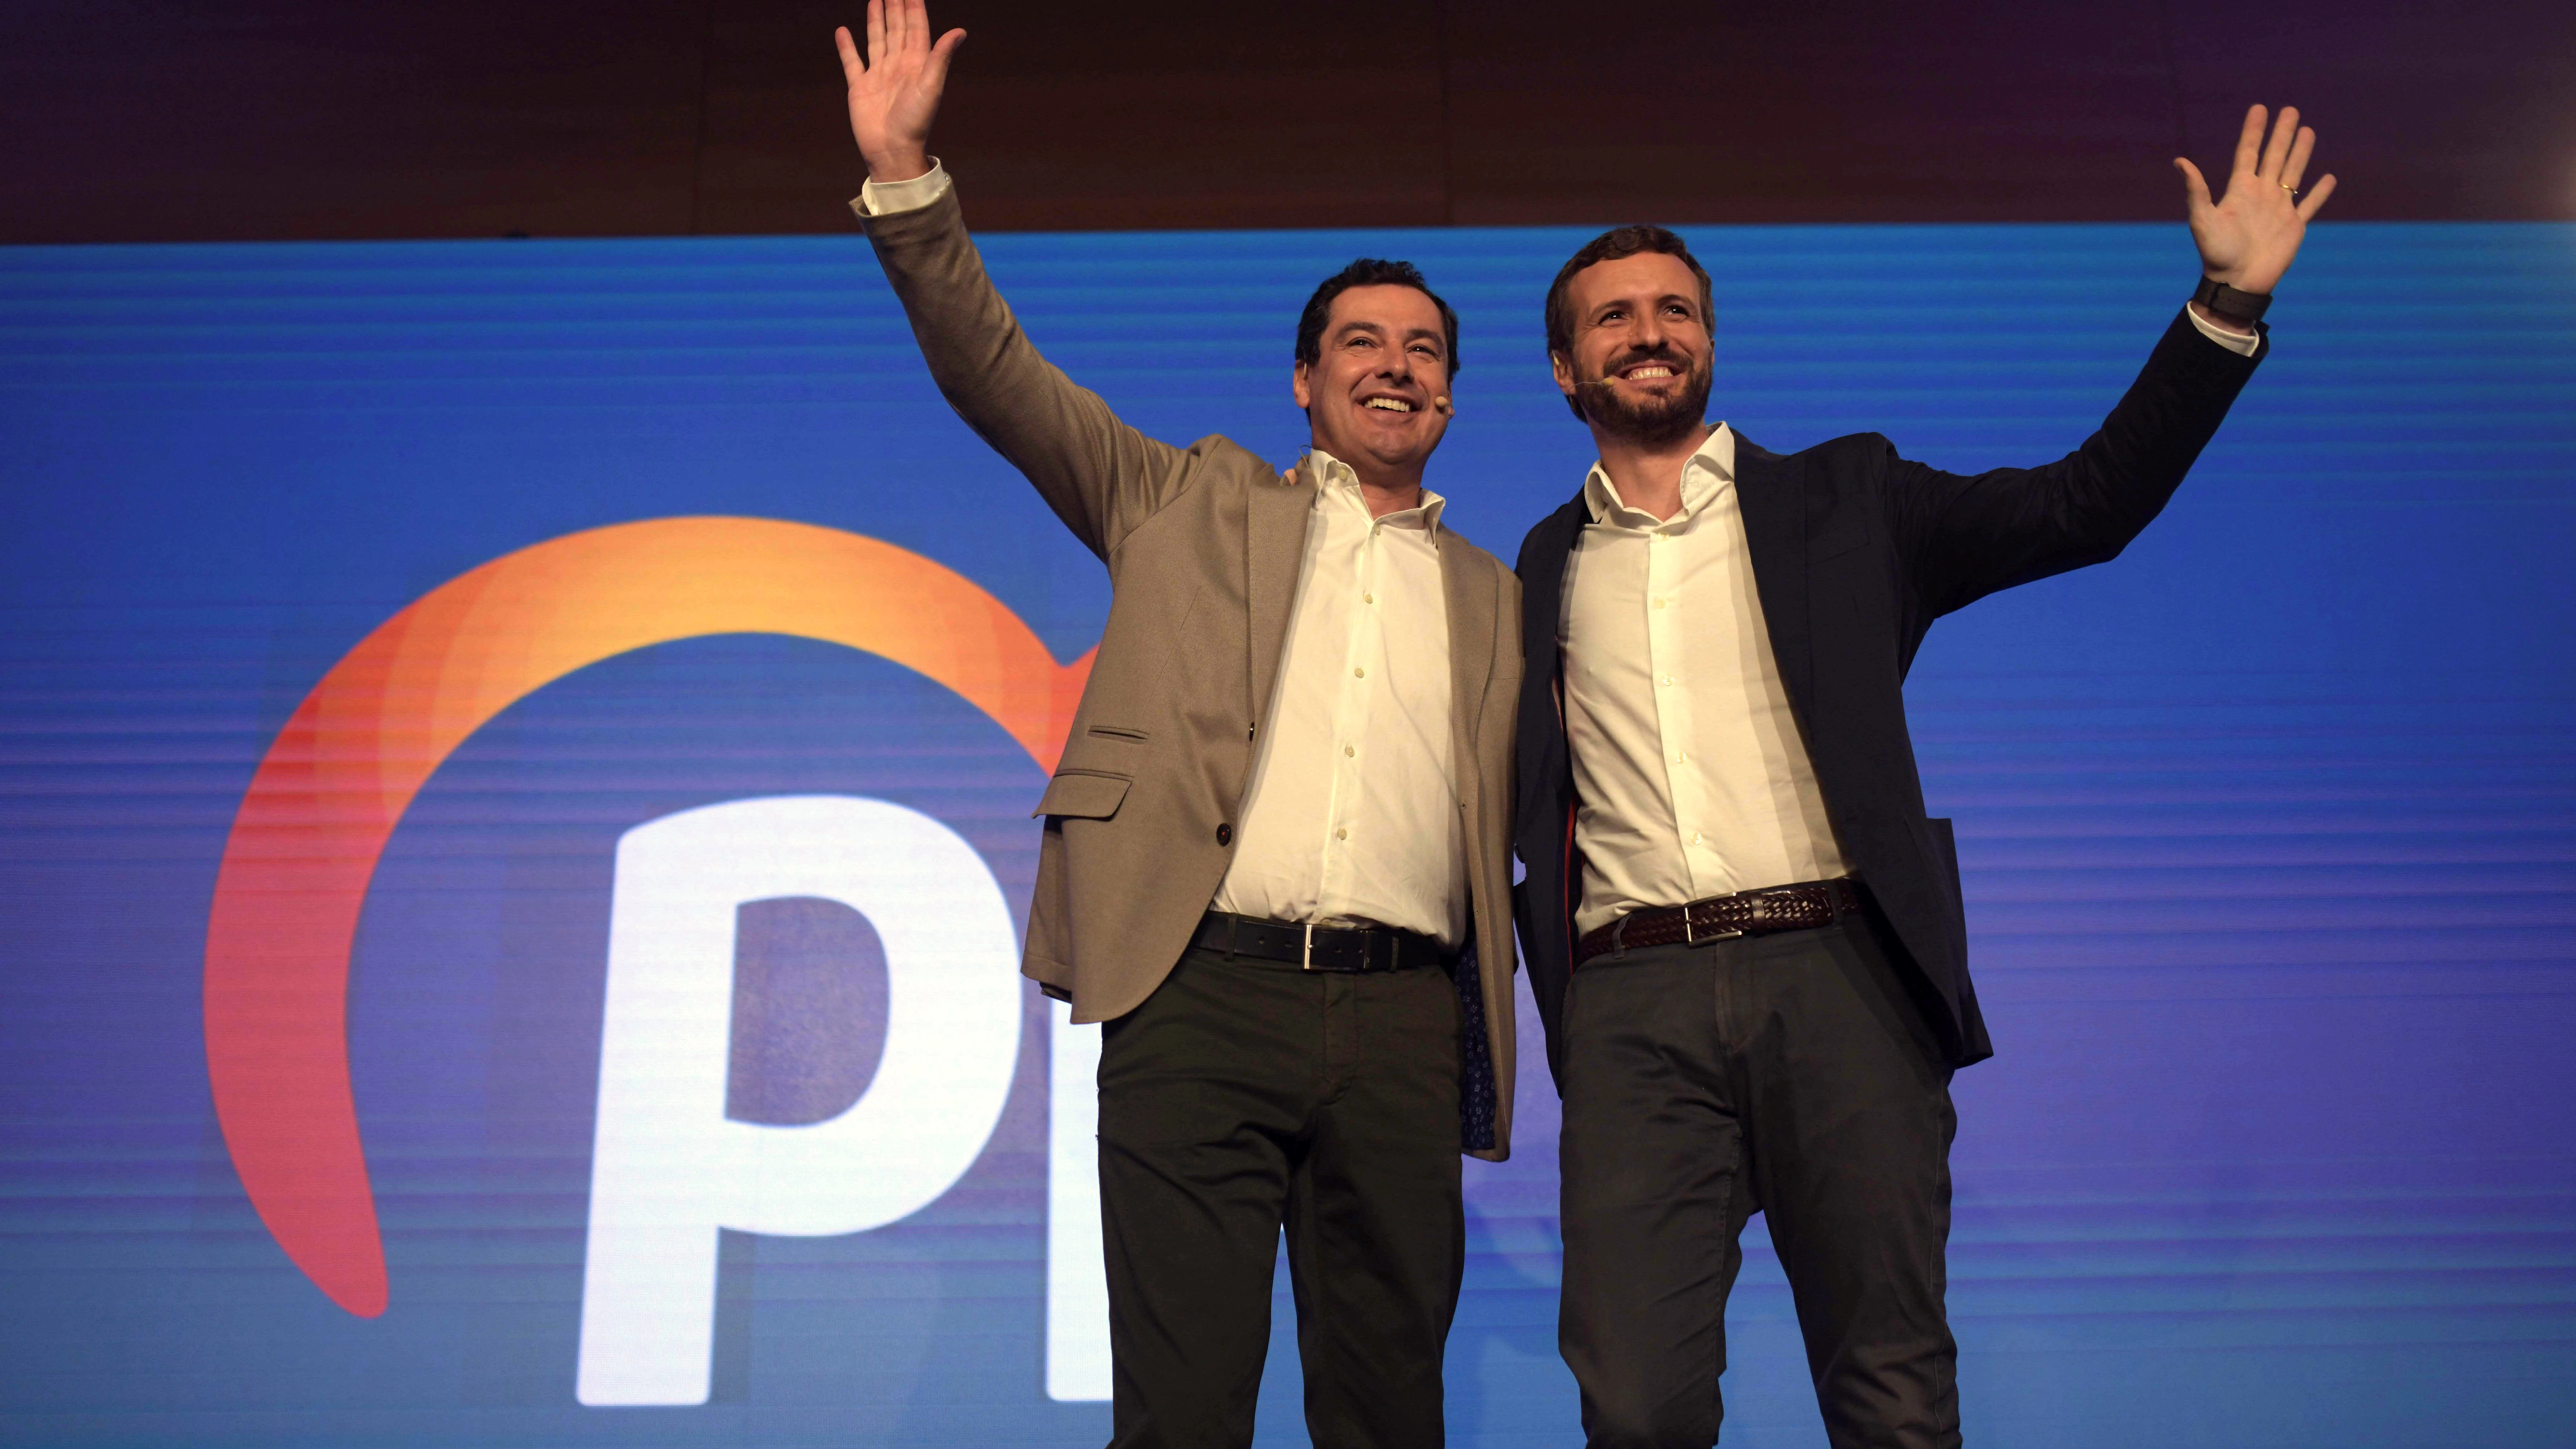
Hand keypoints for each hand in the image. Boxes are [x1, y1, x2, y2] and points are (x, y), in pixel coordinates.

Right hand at [835, 0, 964, 182]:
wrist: (892, 150)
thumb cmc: (915, 122)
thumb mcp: (931, 85)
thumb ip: (941, 56)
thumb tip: (960, 31)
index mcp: (916, 64)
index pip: (916, 28)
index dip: (914, 7)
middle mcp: (898, 66)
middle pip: (896, 29)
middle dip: (895, 7)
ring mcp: (878, 75)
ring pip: (876, 40)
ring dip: (876, 20)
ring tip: (874, 0)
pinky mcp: (860, 87)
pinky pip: (852, 62)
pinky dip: (847, 47)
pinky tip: (843, 31)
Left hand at [2176, 104, 2335, 299]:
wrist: (2237, 282)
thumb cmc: (2217, 254)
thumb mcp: (2202, 220)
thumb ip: (2196, 191)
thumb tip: (2180, 161)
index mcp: (2240, 190)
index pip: (2247, 152)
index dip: (2253, 131)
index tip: (2260, 108)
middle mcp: (2260, 194)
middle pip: (2274, 156)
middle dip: (2282, 133)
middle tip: (2290, 110)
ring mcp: (2279, 208)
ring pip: (2293, 172)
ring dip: (2301, 152)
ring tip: (2308, 130)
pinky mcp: (2294, 226)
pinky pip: (2310, 204)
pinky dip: (2319, 192)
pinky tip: (2328, 177)